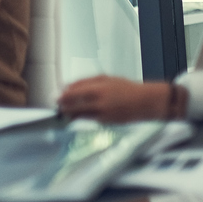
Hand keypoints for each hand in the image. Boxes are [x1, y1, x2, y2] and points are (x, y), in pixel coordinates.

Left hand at [57, 76, 172, 122]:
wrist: (146, 102)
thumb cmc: (126, 88)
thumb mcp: (106, 78)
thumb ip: (86, 82)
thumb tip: (68, 86)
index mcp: (98, 89)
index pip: (72, 93)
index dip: (62, 95)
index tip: (55, 95)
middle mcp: (99, 103)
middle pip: (73, 106)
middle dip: (63, 106)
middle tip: (58, 104)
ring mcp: (103, 114)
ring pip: (79, 115)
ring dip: (70, 113)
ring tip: (66, 110)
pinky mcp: (106, 123)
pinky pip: (89, 120)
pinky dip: (82, 117)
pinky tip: (80, 114)